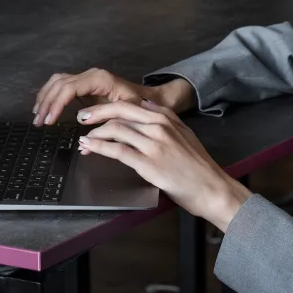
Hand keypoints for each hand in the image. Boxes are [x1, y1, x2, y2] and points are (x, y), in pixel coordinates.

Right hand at [32, 68, 194, 126]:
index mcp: (100, 80)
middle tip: (39, 123)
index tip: (50, 121)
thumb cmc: (142, 108)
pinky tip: (45, 108)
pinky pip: (62, 84)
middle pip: (60, 83)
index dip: (56, 104)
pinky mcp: (85, 83)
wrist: (152, 99)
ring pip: (58, 81)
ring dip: (46, 97)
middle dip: (47, 103)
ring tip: (38, 116)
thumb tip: (84, 145)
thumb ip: (106, 129)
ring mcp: (87, 77)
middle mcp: (92, 75)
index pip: (69, 88)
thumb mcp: (126, 118)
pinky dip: (51, 94)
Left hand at [77, 100, 251, 230]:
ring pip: (116, 130)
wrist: (211, 188)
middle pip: (119, 112)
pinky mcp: (149, 164)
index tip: (94, 111)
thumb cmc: (198, 165)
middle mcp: (159, 126)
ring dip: (95, 134)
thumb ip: (165, 117)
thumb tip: (145, 104)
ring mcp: (154, 144)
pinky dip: (100, 147)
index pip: (129, 105)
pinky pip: (118, 151)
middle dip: (95, 114)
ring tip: (84, 140)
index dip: (107, 107)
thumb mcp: (185, 132)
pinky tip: (90, 148)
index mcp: (166, 118)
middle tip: (81, 119)